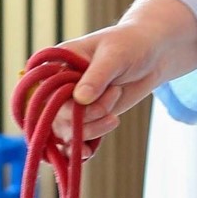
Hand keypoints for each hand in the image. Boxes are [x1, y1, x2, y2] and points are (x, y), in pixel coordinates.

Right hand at [43, 0, 196, 143]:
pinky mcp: (88, 117)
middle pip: (56, 115)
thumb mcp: (114, 56)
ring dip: (92, 129)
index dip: (60, 103)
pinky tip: (88, 153)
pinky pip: (77, 137)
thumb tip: (80, 99)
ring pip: (67, 130)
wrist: (152, 56)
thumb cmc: (130, 45)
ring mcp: (73, 104)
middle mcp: (60, 86)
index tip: (82, 103)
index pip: (44, 91)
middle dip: (85, 117)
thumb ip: (97, 76)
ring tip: (114, 116)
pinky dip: (81, 148)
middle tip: (112, 100)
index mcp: (57, 64)